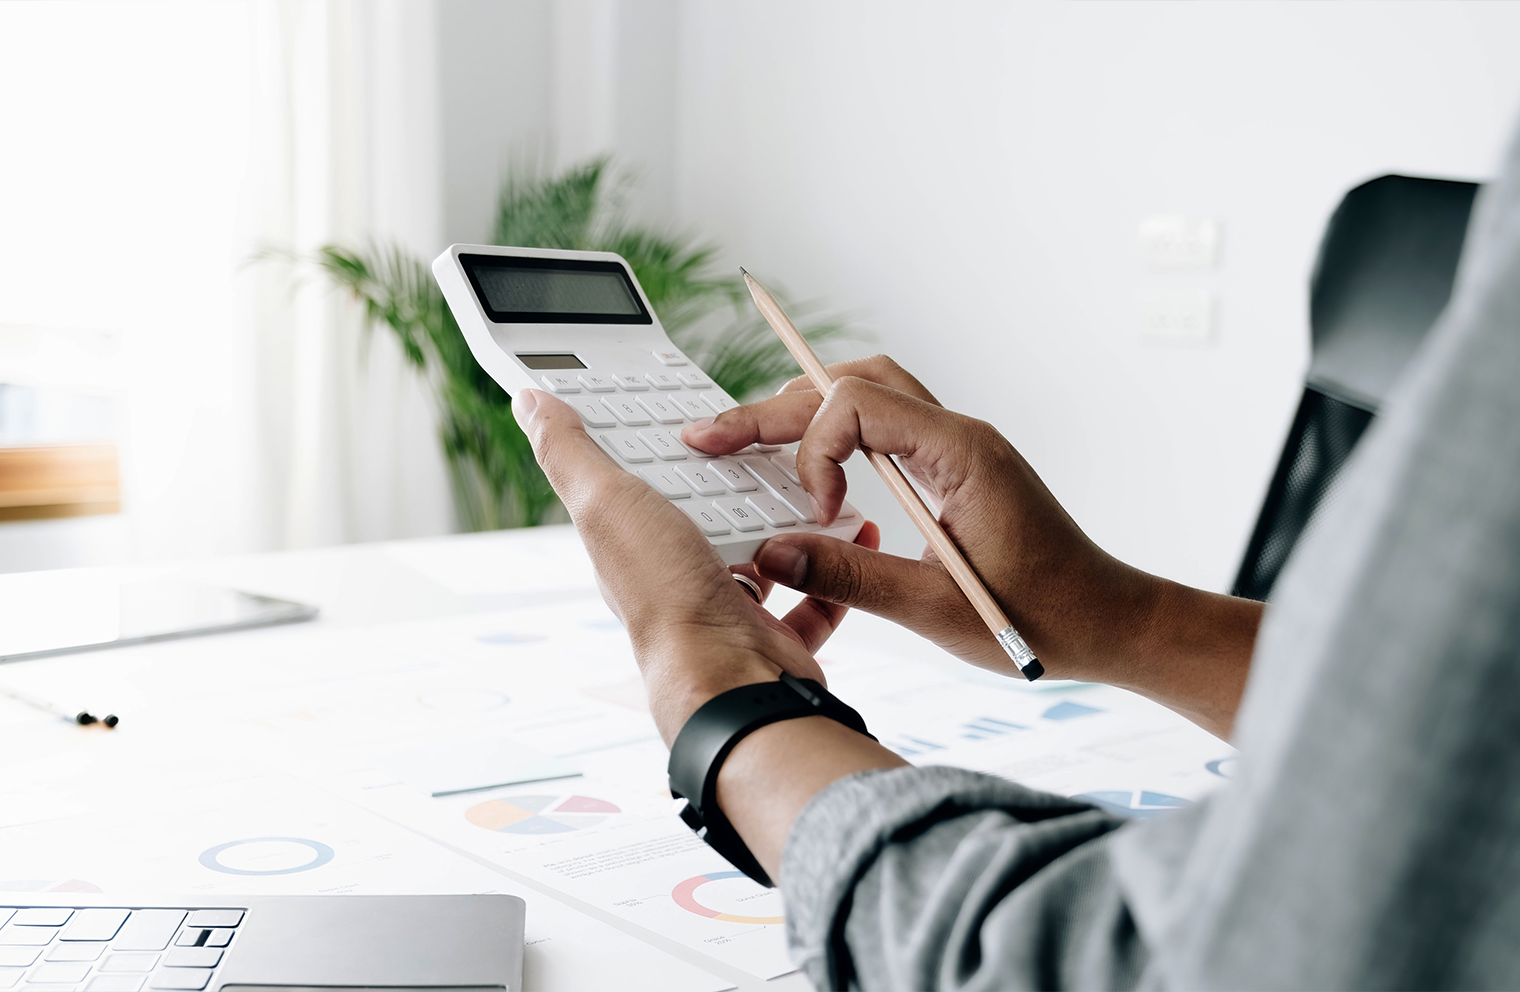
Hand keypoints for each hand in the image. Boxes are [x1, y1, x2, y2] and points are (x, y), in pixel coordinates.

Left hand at [510, 388, 881, 742]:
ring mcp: (727, 611)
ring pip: (765, 555)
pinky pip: (812, 598)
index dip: (668, 446)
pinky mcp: (775, 637)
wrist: (732, 679)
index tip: (696, 414)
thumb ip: (570, 453)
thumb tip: (530, 404)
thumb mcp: (606, 502)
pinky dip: (835, 571)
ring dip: (793, 522)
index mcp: (634, 545)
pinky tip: (852, 538)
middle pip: (711, 515)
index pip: (647, 481)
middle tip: (774, 441)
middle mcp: (676, 579)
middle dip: (740, 482)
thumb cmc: (667, 597)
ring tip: (816, 483)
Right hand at [682, 356, 1260, 738]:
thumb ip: (851, 577)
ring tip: (746, 439)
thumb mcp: (937, 609)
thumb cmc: (1045, 619)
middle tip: (710, 434)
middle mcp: (959, 436)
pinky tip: (808, 467)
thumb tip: (771, 555)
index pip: (856, 403)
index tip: (816, 511)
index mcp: (961, 453)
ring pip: (869, 393)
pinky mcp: (956, 470)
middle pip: (852, 384)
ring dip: (806, 411)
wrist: (1112, 624)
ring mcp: (958, 449)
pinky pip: (886, 427)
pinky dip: (838, 435)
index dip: (816, 450)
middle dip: (776, 407)